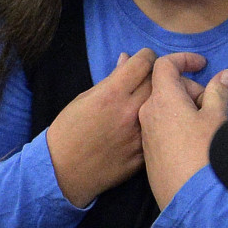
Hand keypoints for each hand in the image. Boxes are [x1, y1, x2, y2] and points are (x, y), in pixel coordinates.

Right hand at [46, 50, 205, 207]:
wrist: (63, 173)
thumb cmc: (67, 133)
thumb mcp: (83, 99)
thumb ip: (110, 80)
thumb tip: (127, 60)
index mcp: (112, 94)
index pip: (143, 62)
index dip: (146, 55)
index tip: (146, 58)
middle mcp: (129, 112)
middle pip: (159, 81)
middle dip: (160, 73)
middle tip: (160, 75)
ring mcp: (139, 135)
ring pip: (165, 107)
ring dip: (165, 99)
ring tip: (163, 97)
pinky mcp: (144, 155)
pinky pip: (161, 132)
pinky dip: (160, 124)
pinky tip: (156, 124)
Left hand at [138, 54, 227, 210]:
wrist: (190, 199)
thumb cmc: (204, 154)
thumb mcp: (216, 118)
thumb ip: (219, 92)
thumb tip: (226, 75)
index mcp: (162, 99)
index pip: (164, 65)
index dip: (184, 59)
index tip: (202, 65)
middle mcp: (146, 113)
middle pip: (165, 86)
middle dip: (190, 88)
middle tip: (211, 103)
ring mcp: (144, 133)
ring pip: (162, 107)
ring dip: (183, 106)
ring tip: (204, 123)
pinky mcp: (147, 151)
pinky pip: (159, 126)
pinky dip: (175, 122)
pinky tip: (192, 138)